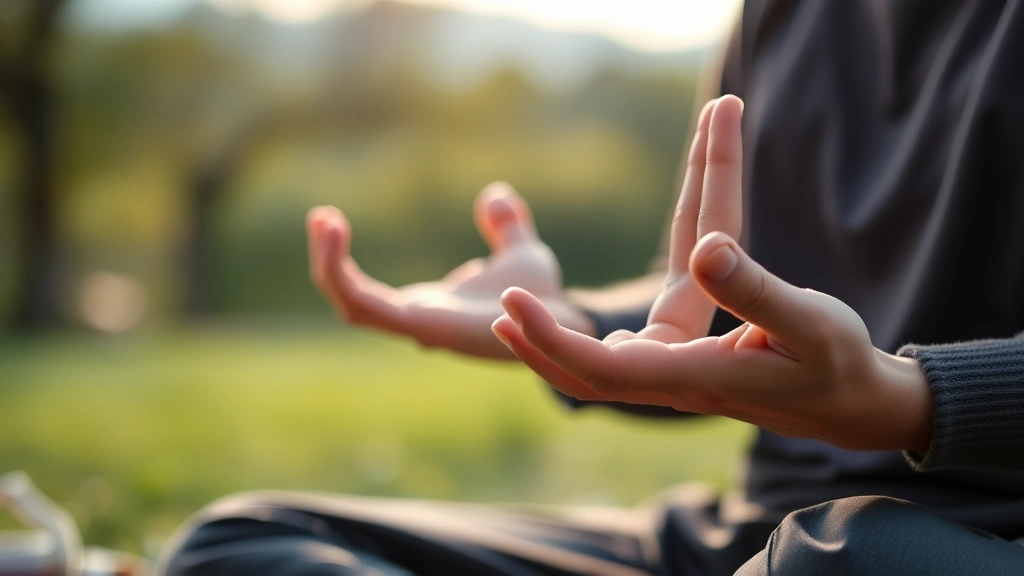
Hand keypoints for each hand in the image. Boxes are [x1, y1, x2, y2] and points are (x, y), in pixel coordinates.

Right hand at [307, 182, 594, 358]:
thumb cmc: (543, 298)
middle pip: (350, 301)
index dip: (343, 262)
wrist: (563, 318)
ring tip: (324, 220)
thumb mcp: (520, 253)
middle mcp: (419, 319)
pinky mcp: (426, 327)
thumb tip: (495, 196)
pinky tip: (339, 235)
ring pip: (353, 307)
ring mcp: (420, 326)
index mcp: (430, 307)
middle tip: (320, 216)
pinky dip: (346, 275)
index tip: (330, 220)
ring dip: (330, 267)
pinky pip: (370, 308)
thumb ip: (507, 228)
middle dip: (328, 262)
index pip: (368, 295)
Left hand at [491, 96, 933, 452]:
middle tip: (501, 298)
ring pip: (602, 361)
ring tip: (519, 302)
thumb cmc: (836, 364)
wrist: (850, 404)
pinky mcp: (680, 365)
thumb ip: (755, 289)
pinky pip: (621, 354)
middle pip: (589, 370)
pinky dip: (589, 335)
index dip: (553, 340)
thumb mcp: (808, 320)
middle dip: (542, 335)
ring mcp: (673, 377)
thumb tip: (706, 251)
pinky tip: (564, 320)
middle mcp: (674, 382)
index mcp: (696, 376)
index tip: (511, 303)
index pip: (604, 369)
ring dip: (562, 333)